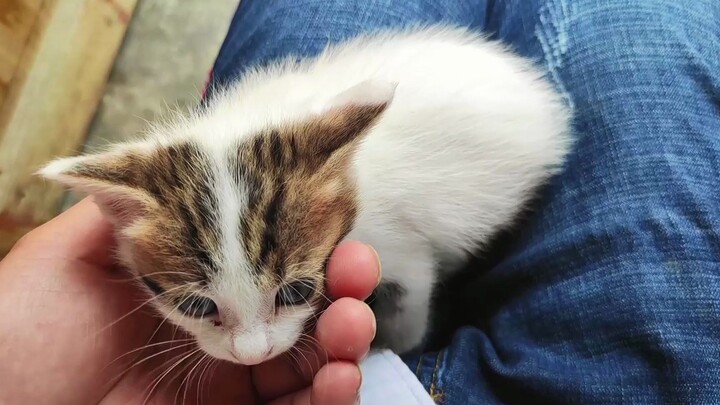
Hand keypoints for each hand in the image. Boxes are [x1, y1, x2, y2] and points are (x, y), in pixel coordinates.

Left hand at [0, 198, 379, 404]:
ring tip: (350, 325)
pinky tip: (337, 377)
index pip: (264, 256)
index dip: (306, 241)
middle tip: (354, 272)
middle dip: (338, 284)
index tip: (336, 228)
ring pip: (309, 359)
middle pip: (298, 305)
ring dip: (344, 337)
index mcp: (189, 285)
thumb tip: (169, 165)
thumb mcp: (67, 259)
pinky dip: (330, 394)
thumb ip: (126, 211)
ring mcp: (227, 384)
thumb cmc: (18, 338)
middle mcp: (216, 329)